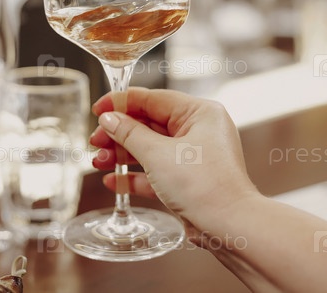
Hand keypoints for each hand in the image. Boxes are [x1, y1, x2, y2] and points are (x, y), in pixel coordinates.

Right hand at [89, 87, 256, 235]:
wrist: (230, 228)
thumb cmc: (206, 187)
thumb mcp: (158, 154)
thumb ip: (129, 133)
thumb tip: (110, 118)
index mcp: (199, 113)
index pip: (152, 99)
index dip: (121, 103)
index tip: (98, 109)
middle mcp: (199, 131)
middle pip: (149, 124)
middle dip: (119, 133)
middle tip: (96, 140)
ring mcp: (194, 157)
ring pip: (150, 148)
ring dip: (122, 154)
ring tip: (100, 161)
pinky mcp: (188, 181)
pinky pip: (156, 172)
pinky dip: (135, 175)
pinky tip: (113, 180)